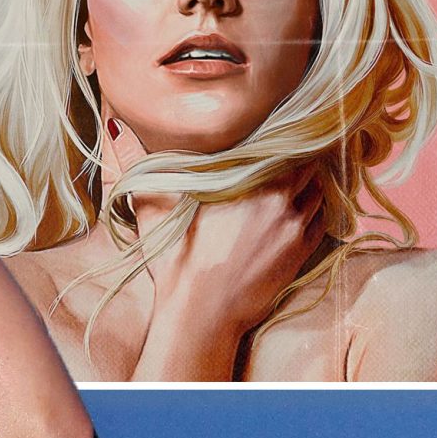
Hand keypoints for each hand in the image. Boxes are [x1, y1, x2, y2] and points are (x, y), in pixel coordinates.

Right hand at [100, 111, 324, 379]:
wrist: (200, 312)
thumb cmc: (172, 258)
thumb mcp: (149, 205)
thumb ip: (135, 160)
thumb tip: (115, 125)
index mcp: (240, 179)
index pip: (275, 141)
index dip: (279, 132)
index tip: (276, 126)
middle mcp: (273, 197)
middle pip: (304, 161)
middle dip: (300, 154)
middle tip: (293, 148)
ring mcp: (291, 225)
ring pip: (317, 189)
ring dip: (311, 180)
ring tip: (299, 176)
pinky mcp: (301, 251)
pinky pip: (321, 219)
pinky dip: (315, 208)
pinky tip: (303, 207)